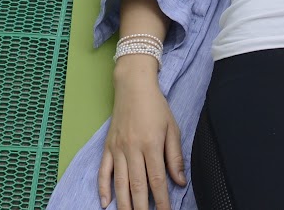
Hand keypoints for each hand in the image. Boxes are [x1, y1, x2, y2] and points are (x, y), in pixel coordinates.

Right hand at [99, 62, 185, 209]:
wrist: (133, 85)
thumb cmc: (155, 106)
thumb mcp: (172, 128)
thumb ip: (175, 156)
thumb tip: (180, 181)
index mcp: (151, 144)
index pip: (157, 180)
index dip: (161, 201)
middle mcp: (132, 149)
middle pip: (137, 186)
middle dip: (142, 208)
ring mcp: (118, 149)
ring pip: (120, 183)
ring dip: (124, 203)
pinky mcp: (108, 147)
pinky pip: (103, 171)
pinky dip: (103, 188)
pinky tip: (106, 203)